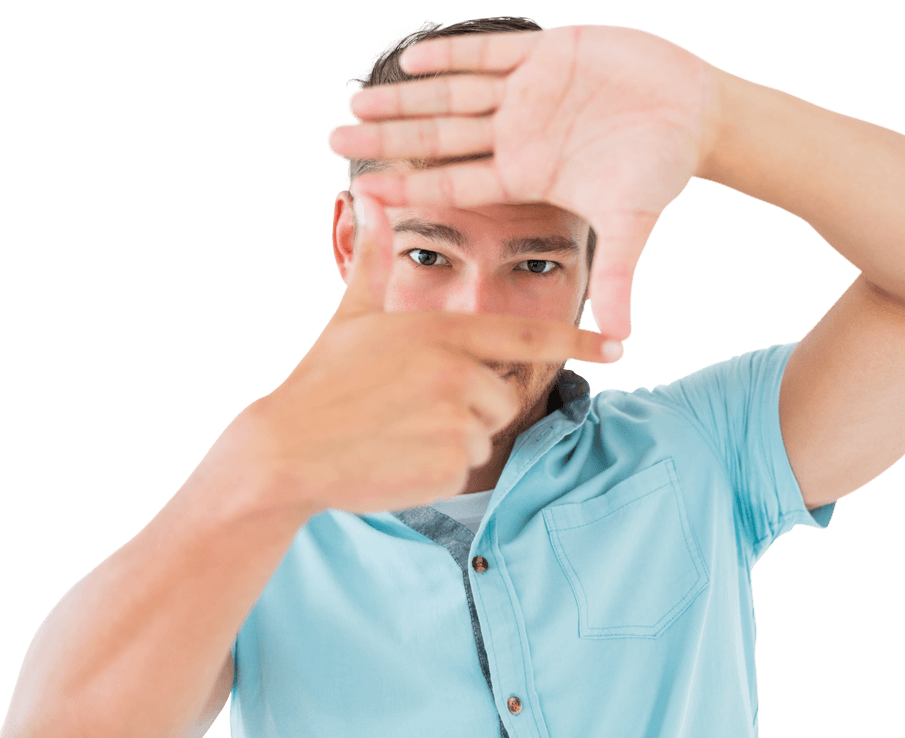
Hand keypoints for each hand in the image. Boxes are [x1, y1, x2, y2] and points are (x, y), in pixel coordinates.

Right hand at [230, 193, 622, 515]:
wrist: (285, 449)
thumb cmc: (320, 380)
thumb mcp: (350, 317)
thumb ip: (373, 261)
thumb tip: (367, 201)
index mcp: (442, 327)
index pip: (527, 331)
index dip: (578, 338)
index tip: (619, 343)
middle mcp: (458, 367)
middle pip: (505, 392)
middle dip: (471, 404)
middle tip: (411, 408)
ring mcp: (456, 414)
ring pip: (488, 431)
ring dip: (454, 436)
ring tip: (401, 429)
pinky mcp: (451, 459)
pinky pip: (469, 464)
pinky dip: (441, 467)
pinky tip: (399, 455)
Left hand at [326, 24, 722, 341]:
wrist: (692, 114)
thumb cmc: (661, 168)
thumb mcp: (633, 222)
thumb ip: (619, 272)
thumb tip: (621, 337)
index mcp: (526, 174)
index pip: (456, 181)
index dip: (411, 184)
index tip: (366, 189)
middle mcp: (517, 134)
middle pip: (439, 136)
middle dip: (389, 137)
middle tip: (334, 138)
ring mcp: (528, 92)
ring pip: (453, 93)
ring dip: (406, 97)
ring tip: (358, 99)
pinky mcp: (549, 52)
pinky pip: (491, 51)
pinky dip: (456, 53)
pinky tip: (414, 59)